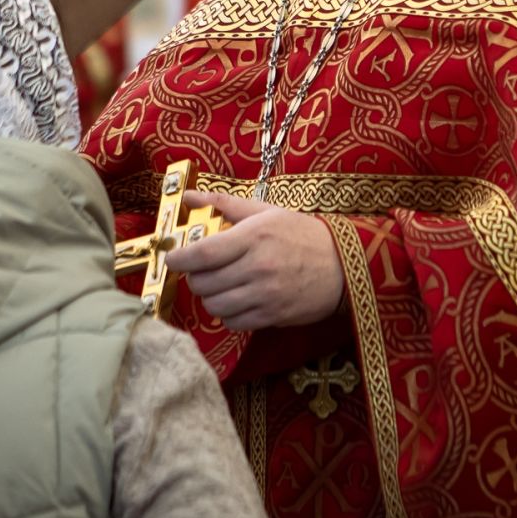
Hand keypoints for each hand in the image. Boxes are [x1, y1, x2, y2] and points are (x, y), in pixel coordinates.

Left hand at [163, 190, 345, 330]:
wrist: (344, 266)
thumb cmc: (302, 234)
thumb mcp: (266, 211)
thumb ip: (224, 203)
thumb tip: (188, 195)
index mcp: (255, 236)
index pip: (203, 253)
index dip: (179, 258)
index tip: (172, 258)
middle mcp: (258, 267)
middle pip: (204, 283)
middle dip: (195, 277)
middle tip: (202, 270)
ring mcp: (266, 295)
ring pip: (215, 306)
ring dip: (211, 297)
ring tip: (220, 285)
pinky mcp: (273, 316)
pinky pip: (233, 322)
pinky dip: (228, 313)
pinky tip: (237, 300)